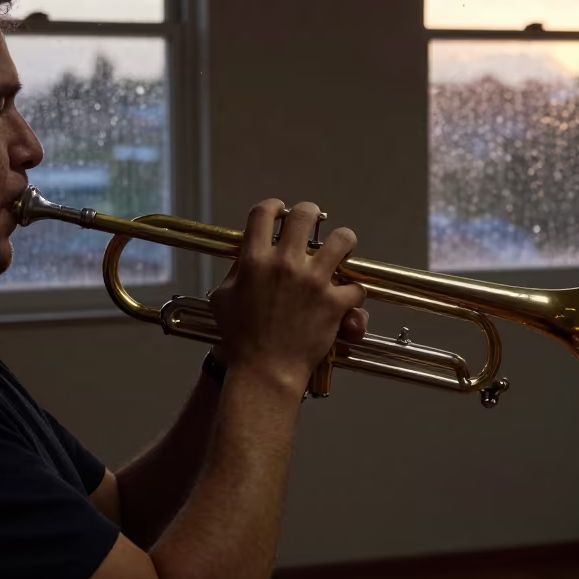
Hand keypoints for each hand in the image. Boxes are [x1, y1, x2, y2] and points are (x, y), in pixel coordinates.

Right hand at [209, 199, 365, 395]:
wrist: (264, 371)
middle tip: (313, 221)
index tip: (279, 211)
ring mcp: (313, 282)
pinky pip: (356, 286)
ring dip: (344, 241)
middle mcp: (285, 265)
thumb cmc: (239, 339)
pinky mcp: (334, 303)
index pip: (264, 213)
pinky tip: (347, 297)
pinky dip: (354, 291)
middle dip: (311, 212)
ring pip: (343, 240)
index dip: (273, 206)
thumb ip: (236, 271)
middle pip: (305, 215)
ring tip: (341, 248)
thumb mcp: (223, 298)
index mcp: (255, 261)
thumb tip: (246, 256)